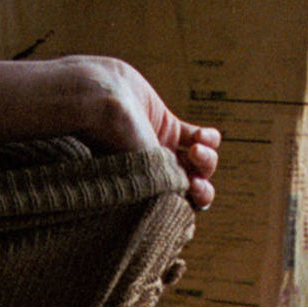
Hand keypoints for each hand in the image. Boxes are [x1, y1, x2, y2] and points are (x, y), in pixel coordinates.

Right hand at [58, 57, 218, 207]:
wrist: (100, 99)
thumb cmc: (116, 142)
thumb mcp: (145, 177)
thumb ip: (172, 191)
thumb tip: (198, 198)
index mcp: (148, 192)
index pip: (180, 207)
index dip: (195, 201)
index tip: (193, 188)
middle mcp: (155, 174)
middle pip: (194, 187)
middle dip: (203, 184)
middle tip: (197, 178)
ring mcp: (163, 149)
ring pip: (201, 161)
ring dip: (207, 157)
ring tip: (196, 148)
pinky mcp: (167, 125)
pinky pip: (200, 137)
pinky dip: (208, 138)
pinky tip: (200, 136)